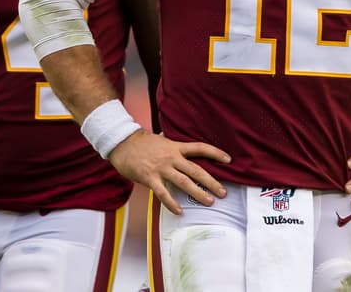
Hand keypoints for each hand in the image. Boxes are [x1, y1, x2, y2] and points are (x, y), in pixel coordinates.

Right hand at [107, 130, 229, 214]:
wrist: (121, 143)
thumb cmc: (140, 142)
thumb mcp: (159, 139)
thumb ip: (168, 143)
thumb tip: (169, 139)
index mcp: (175, 147)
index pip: (200, 148)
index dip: (215, 153)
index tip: (228, 159)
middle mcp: (171, 157)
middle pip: (196, 170)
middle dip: (211, 182)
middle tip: (223, 193)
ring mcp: (161, 168)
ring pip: (184, 182)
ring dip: (198, 193)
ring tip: (209, 202)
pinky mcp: (150, 178)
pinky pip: (163, 193)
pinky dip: (172, 203)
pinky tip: (179, 211)